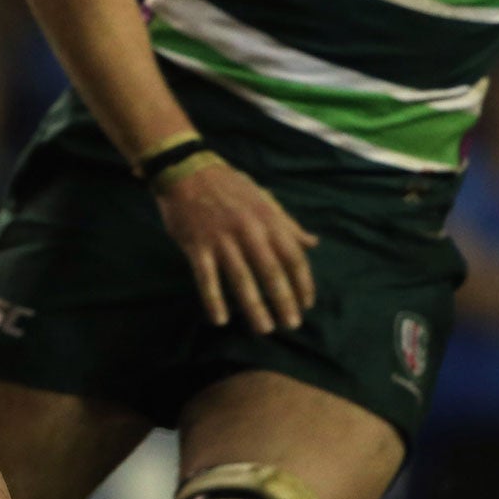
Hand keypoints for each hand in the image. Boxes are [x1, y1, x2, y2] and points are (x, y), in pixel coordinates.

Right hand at [155, 158, 320, 332]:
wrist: (186, 170)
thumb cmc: (228, 185)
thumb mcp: (264, 198)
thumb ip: (288, 223)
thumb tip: (313, 243)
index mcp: (268, 219)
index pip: (293, 257)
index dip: (303, 283)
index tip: (306, 304)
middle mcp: (249, 230)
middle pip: (271, 272)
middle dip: (284, 301)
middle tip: (291, 325)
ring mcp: (222, 239)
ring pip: (242, 280)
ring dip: (254, 307)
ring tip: (263, 328)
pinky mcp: (197, 246)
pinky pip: (207, 279)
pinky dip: (213, 300)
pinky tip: (220, 320)